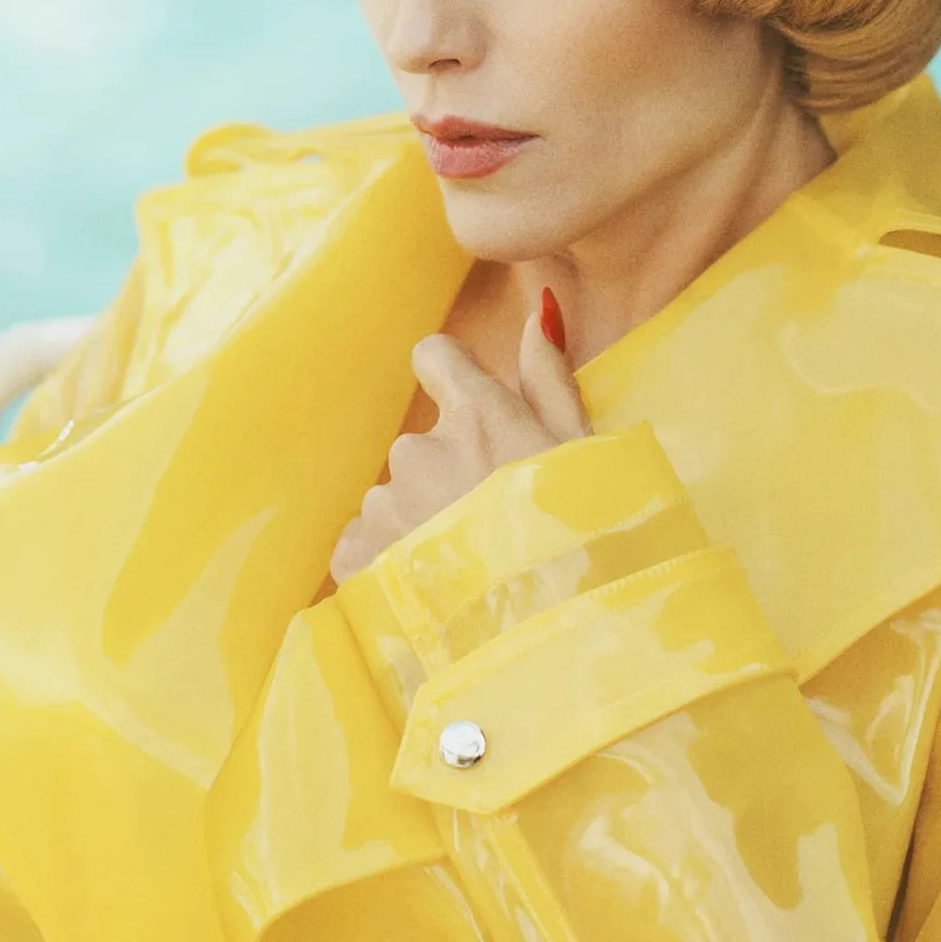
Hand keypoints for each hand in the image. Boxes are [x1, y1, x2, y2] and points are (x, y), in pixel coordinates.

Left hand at [328, 296, 590, 583]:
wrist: (544, 632)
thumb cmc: (579, 538)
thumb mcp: (582, 453)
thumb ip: (550, 379)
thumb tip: (538, 309)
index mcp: (479, 416)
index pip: (434, 355)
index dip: (453, 378)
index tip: (474, 414)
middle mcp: (421, 449)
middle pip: (423, 443)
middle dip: (450, 474)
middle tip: (493, 525)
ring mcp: (386, 503)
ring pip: (396, 497)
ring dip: (421, 522)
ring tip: (468, 571)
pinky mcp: (358, 554)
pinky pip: (364, 543)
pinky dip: (389, 562)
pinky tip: (430, 589)